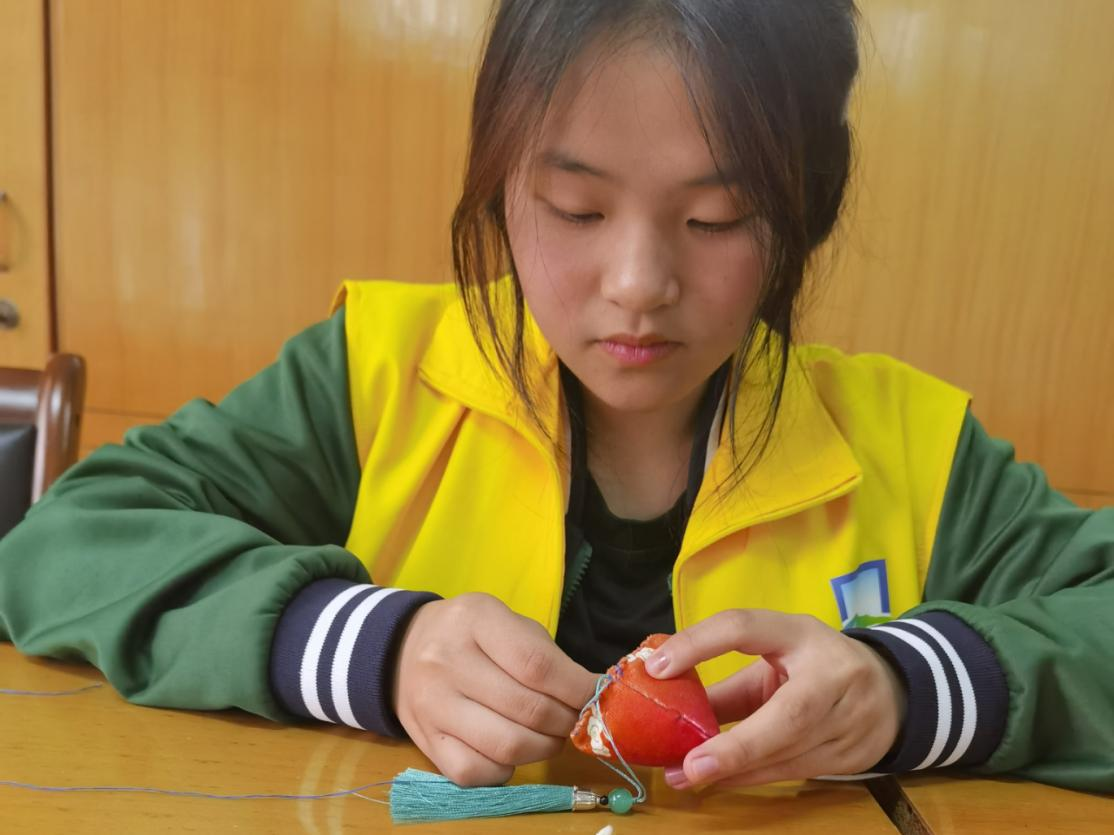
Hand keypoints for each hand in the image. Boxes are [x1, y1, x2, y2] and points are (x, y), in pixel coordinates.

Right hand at [393, 593, 597, 786]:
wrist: (402, 648)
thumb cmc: (471, 634)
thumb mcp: (507, 623)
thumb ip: (547, 656)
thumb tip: (592, 696)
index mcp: (476, 620)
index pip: (537, 665)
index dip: (576, 689)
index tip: (596, 698)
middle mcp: (447, 660)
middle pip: (527, 709)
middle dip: (566, 721)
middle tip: (575, 719)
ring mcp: (432, 704)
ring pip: (507, 746)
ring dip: (543, 748)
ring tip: (550, 735)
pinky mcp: (424, 741)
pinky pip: (477, 773)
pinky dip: (507, 769)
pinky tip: (512, 751)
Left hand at [646, 609, 905, 788]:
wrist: (893, 692)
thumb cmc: (814, 667)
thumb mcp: (773, 659)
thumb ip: (725, 686)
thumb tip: (666, 707)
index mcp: (800, 633)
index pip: (744, 627)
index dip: (699, 645)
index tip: (657, 668)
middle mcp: (831, 673)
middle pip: (787, 716)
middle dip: (737, 746)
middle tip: (688, 766)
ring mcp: (849, 718)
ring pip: (788, 753)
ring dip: (734, 770)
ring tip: (684, 777)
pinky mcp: (853, 755)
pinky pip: (794, 771)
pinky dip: (751, 778)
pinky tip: (718, 782)